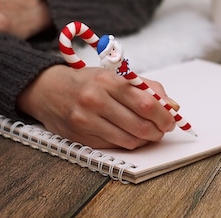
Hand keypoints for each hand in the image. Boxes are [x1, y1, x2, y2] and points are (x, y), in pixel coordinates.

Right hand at [17, 65, 177, 149]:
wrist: (47, 89)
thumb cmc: (87, 81)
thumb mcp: (115, 75)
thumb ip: (146, 88)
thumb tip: (172, 106)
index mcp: (108, 81)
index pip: (146, 103)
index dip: (164, 115)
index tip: (171, 119)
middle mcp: (96, 101)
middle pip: (139, 125)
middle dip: (158, 130)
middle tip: (162, 129)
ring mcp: (86, 121)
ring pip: (129, 140)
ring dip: (145, 139)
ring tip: (148, 132)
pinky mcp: (81, 138)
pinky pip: (114, 146)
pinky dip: (127, 143)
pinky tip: (129, 135)